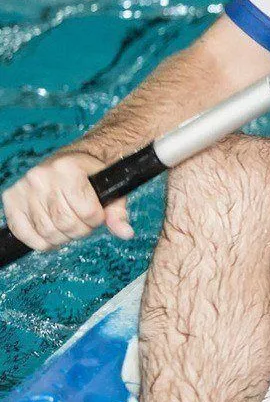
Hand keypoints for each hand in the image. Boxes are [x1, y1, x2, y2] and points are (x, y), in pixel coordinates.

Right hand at [1, 150, 131, 251]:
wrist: (72, 160)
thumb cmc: (92, 175)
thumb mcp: (110, 187)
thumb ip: (117, 211)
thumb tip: (126, 233)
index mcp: (68, 167)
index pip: (87, 211)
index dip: (97, 219)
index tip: (98, 214)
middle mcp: (42, 176)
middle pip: (65, 223)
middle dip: (80, 230)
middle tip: (84, 222)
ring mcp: (24, 187)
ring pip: (46, 231)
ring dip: (62, 237)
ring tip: (69, 225)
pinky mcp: (11, 198)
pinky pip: (22, 232)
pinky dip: (39, 241)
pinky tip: (51, 235)